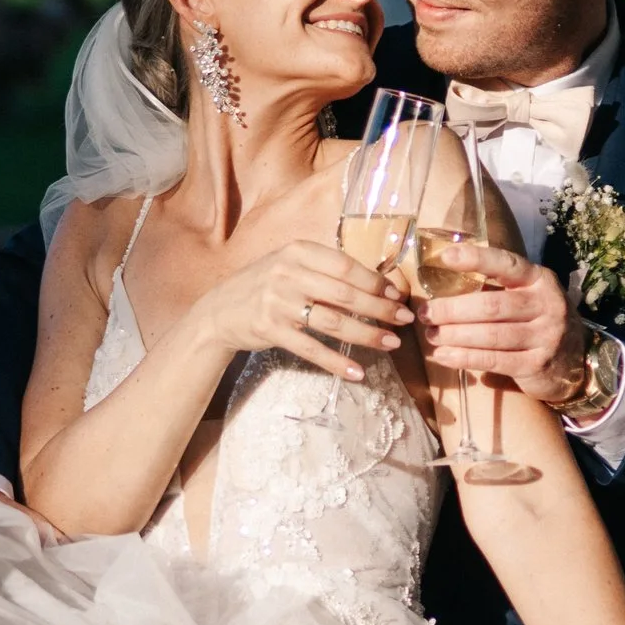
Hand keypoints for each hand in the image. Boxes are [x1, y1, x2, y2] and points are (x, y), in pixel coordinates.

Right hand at [191, 242, 412, 385]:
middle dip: (380, 308)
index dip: (376, 282)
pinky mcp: (270, 329)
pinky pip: (311, 349)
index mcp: (297, 251)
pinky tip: (356, 372)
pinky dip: (336, 362)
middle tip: (405, 320)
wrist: (220, 310)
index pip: (346, 265)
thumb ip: (324, 270)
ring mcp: (277, 302)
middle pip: (345, 294)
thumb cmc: (265, 286)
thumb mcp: (290, 265)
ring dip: (366, 335)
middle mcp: (287, 273)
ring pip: (333, 321)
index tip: (397, 295)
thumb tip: (376, 283)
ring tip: (391, 344)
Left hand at [420, 245, 590, 405]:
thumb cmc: (538, 321)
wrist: (576, 361)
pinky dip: (464, 358)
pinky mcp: (537, 365)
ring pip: (490, 335)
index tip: (445, 257)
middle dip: (452, 309)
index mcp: (539, 280)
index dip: (475, 259)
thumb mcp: (528, 296)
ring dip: (454, 335)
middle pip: (491, 306)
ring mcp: (545, 336)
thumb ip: (498, 287)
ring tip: (431, 335)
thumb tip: (444, 282)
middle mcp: (546, 305)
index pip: (506, 264)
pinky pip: (493, 360)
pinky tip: (444, 356)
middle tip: (425, 313)